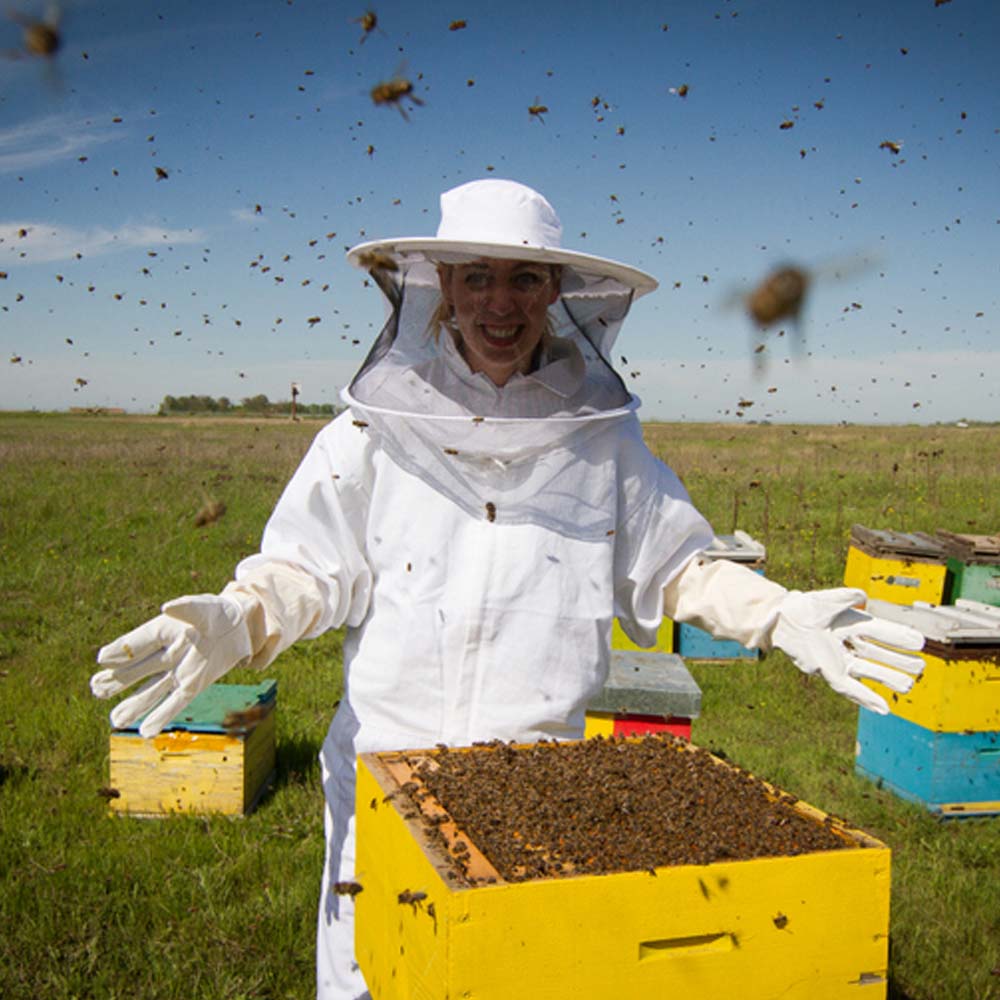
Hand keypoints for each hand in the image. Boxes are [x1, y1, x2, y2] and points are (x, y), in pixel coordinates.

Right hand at [91, 594, 252, 737]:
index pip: (138, 642)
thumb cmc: (216, 613)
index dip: (122, 650)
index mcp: (162, 631)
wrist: (238, 628)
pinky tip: (146, 732)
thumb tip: (168, 607)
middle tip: (96, 688)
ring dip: (135, 705)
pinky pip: (175, 703)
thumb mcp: (204, 608)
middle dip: (118, 680)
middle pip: (137, 669)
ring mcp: (177, 672)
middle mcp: (164, 654)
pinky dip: (161, 716)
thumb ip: (187, 608)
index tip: (103, 659)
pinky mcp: (192, 685)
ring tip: (116, 720)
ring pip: (152, 691)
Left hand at [771, 588, 924, 713]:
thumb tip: (864, 596)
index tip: (919, 641)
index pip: (881, 632)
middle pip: (880, 655)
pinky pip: (851, 688)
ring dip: (889, 680)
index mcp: (853, 624)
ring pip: (870, 672)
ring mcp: (839, 659)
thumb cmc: (804, 608)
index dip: (899, 637)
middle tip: (920, 667)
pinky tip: (883, 708)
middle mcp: (848, 644)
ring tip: (909, 685)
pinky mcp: (829, 672)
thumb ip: (848, 596)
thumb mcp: (829, 599)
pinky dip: (867, 698)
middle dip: (899, 662)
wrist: (783, 621)